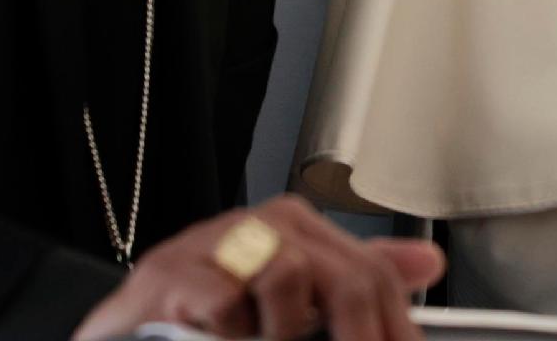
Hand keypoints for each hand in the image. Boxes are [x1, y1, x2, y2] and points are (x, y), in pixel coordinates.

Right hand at [74, 195, 444, 340]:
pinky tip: (224, 338)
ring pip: (288, 275)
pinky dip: (233, 331)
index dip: (393, 328)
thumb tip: (427, 262)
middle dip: (359, 336)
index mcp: (295, 229)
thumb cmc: (207, 315)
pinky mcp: (167, 275)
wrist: (128, 328)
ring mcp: (212, 246)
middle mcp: (259, 227)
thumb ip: (355, 282)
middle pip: (344, 276)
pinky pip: (224, 300)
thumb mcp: (290, 301)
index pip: (371, 272)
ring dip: (284, 332)